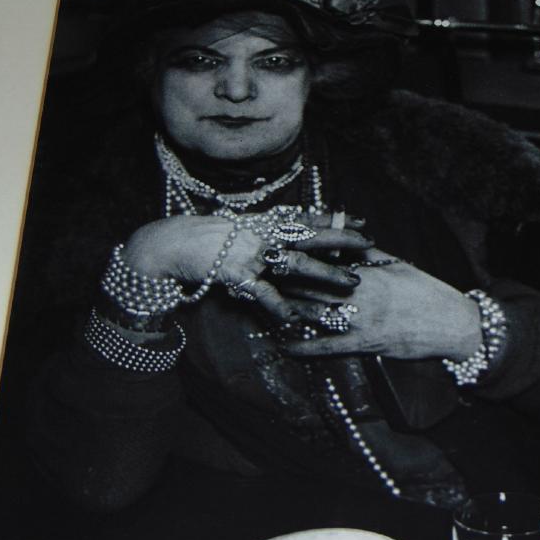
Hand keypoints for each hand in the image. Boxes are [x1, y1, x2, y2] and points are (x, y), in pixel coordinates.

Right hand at [118, 210, 372, 322]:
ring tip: (350, 285)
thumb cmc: (206, 238)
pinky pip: (264, 294)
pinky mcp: (237, 275)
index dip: (336, 221)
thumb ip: (265, 230)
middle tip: (369, 247)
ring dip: (326, 274)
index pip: (307, 219)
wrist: (171, 243)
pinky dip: (280, 308)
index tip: (362, 222)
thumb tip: (288, 230)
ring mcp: (252, 254)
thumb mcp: (240, 228)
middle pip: (310, 236)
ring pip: (297, 265)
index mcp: (264, 223)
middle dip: (341, 242)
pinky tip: (296, 321)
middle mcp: (263, 235)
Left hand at [277, 250, 483, 360]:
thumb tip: (342, 238)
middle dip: (282, 281)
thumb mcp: (397, 264)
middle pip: (311, 286)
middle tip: (257, 276)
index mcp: (366, 272)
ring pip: (313, 314)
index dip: (295, 257)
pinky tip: (284, 346)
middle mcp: (359, 295)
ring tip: (262, 306)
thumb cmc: (425, 291)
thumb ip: (366, 252)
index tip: (273, 251)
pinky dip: (303, 347)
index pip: (322, 261)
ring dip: (286, 311)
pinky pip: (326, 348)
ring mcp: (360, 321)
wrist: (451, 324)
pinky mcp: (364, 345)